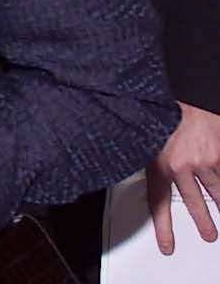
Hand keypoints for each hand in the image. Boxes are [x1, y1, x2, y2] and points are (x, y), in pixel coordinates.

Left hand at [147, 101, 219, 253]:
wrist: (182, 96)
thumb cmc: (159, 114)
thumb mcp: (144, 139)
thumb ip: (148, 158)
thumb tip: (132, 170)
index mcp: (159, 164)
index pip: (160, 205)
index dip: (164, 228)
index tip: (168, 247)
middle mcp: (182, 166)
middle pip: (194, 203)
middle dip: (203, 222)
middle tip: (210, 235)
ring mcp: (205, 161)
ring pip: (217, 190)